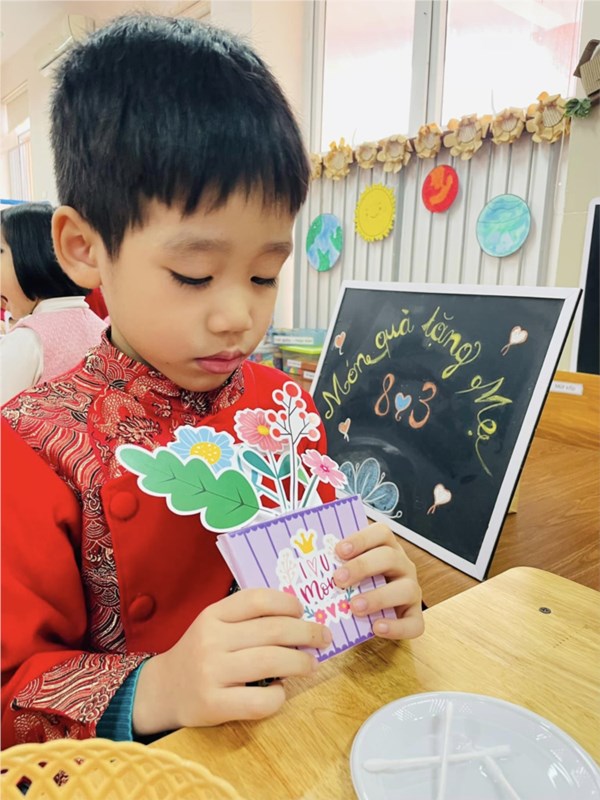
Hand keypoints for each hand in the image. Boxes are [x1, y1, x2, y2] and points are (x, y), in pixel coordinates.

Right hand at [132, 588, 331, 733]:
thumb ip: (246, 619)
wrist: (161, 690)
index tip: (302, 610)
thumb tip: (297, 616)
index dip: (286, 603)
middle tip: (323, 637)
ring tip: (311, 663)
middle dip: (306, 632)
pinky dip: (279, 696)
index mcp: (213, 615)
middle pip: (272, 630)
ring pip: (270, 661)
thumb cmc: (199, 654)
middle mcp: (211, 640)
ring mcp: (211, 672)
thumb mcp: (214, 626)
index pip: (257, 599)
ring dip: (300, 662)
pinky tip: (280, 691)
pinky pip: (259, 701)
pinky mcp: (213, 705)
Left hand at [333, 522, 423, 639]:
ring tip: (354, 607)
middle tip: (338, 580)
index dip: (361, 539)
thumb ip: (334, 564)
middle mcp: (402, 565)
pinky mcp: (414, 616)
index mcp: (386, 547)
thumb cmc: (358, 586)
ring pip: (406, 589)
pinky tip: (377, 627)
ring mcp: (411, 590)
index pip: (381, 533)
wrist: (377, 615)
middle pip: (389, 557)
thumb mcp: (349, 569)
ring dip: (379, 597)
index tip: (338, 550)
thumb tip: (300, 558)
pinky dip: (396, 627)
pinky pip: (414, 623)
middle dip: (362, 567)